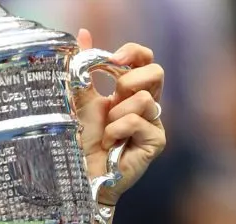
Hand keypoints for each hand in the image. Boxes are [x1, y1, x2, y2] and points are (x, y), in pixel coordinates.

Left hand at [75, 30, 166, 204]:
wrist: (79, 176)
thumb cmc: (80, 143)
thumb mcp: (80, 102)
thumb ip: (83, 71)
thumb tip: (83, 35)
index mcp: (129, 92)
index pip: (145, 60)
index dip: (133, 53)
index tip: (112, 59)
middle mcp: (146, 105)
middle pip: (155, 72)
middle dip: (128, 81)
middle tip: (111, 100)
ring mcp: (154, 123)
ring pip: (144, 99)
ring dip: (116, 115)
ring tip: (107, 133)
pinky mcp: (156, 141)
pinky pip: (139, 121)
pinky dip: (118, 130)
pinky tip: (112, 144)